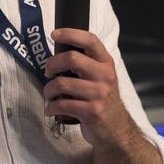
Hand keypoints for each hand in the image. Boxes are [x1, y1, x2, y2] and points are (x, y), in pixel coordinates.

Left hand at [43, 28, 130, 145]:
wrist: (116, 129)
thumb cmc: (101, 100)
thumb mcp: (101, 77)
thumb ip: (86, 63)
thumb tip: (58, 53)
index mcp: (106, 63)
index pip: (90, 40)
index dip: (70, 34)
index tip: (54, 34)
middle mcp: (105, 76)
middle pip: (71, 58)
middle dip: (51, 64)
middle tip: (48, 72)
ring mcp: (99, 94)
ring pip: (61, 83)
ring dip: (48, 90)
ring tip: (49, 94)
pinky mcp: (91, 111)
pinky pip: (61, 104)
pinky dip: (51, 107)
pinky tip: (52, 109)